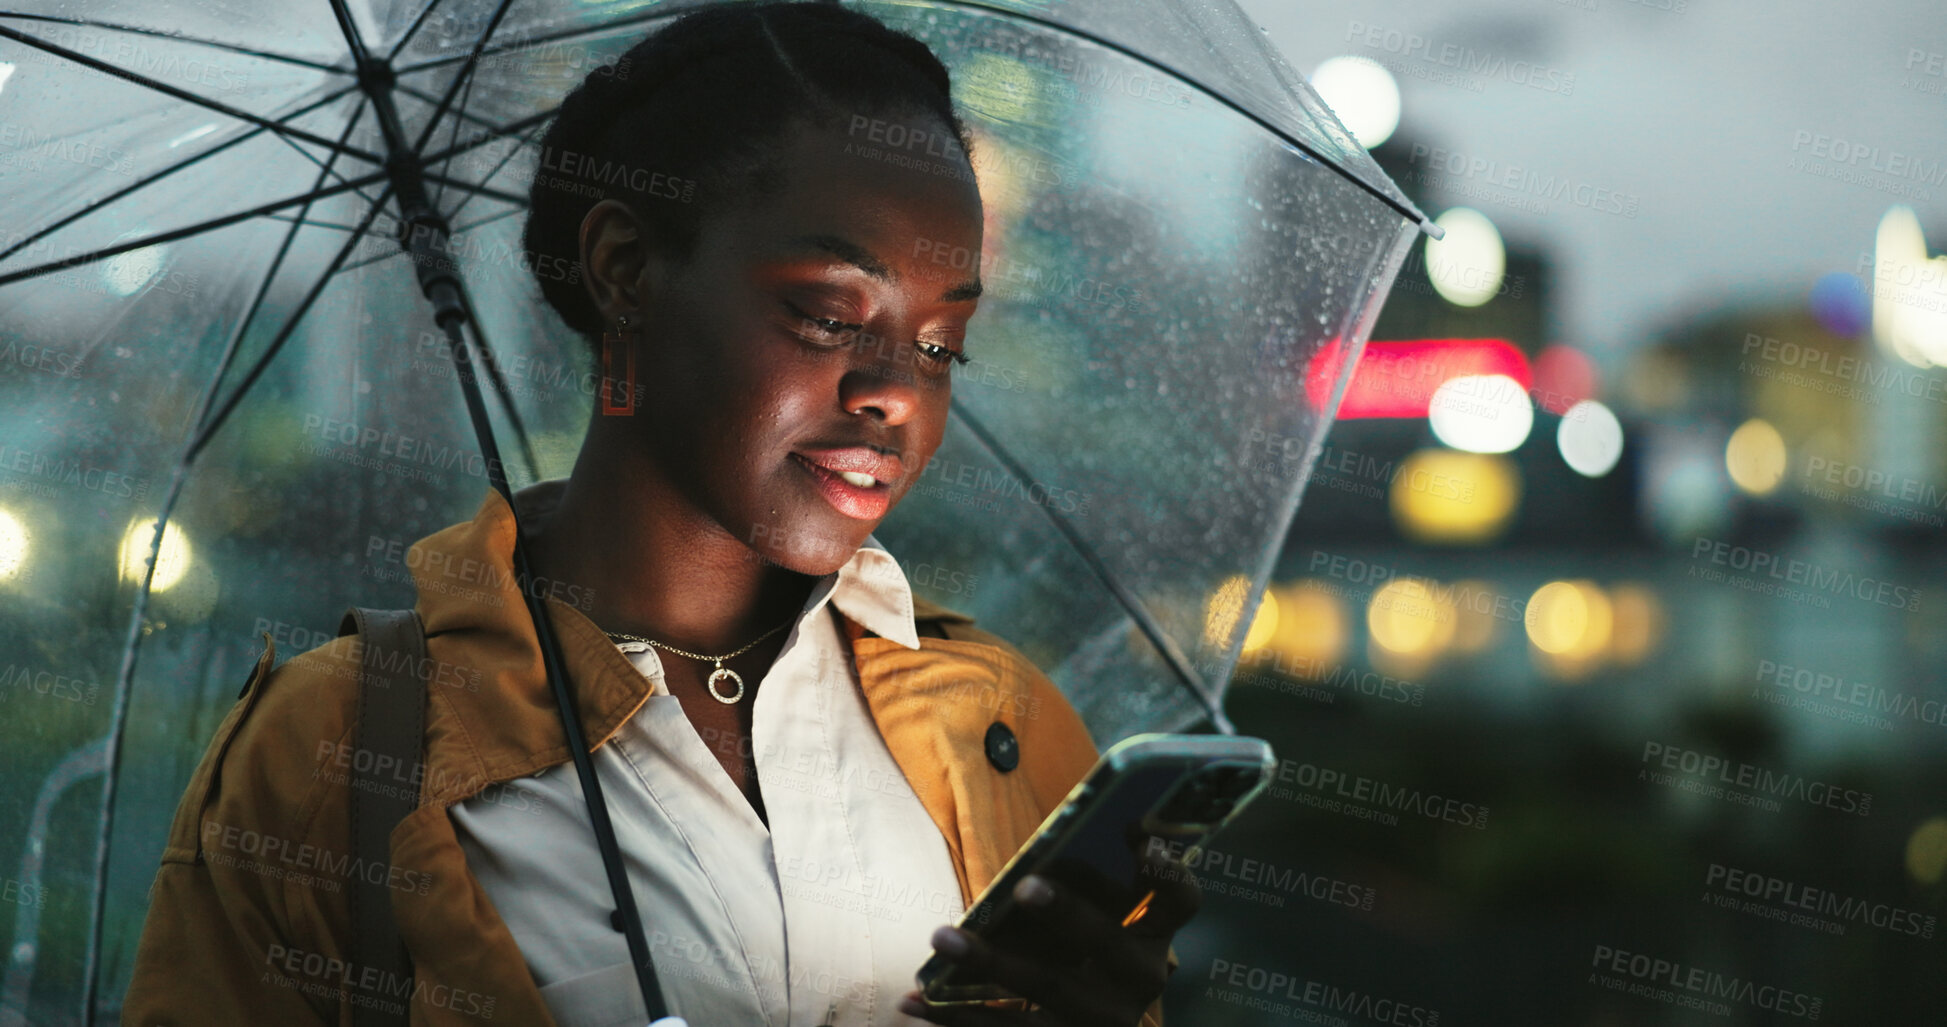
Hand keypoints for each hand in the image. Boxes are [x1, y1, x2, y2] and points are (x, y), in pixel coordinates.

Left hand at [897, 849, 1198, 1025]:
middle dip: (1068, 913)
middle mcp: (1137, 978)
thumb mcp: (1093, 919)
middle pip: (1109, 943)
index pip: (1180, 900)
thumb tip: (1033, 856)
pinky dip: (951, 1016)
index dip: (1167, 872)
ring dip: (992, 963)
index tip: (1139, 838)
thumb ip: (1077, 886)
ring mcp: (1100, 1020)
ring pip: (1047, 989)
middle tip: (1025, 886)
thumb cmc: (1079, 949)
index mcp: (1153, 934)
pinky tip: (911, 999)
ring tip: (943, 937)